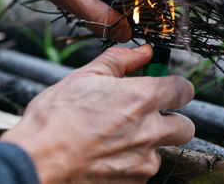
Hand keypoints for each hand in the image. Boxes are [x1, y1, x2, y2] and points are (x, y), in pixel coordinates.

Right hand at [0, 45, 194, 183]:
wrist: (38, 160)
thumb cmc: (56, 117)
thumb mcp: (86, 76)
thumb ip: (120, 60)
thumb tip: (143, 52)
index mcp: (141, 98)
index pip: (185, 90)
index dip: (175, 87)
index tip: (164, 87)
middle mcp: (150, 130)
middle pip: (186, 124)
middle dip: (171, 117)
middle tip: (146, 114)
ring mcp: (144, 159)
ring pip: (165, 147)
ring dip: (151, 141)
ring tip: (120, 135)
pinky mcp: (136, 181)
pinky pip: (146, 167)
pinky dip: (135, 160)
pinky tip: (110, 152)